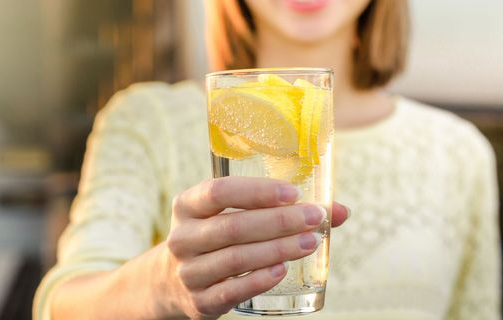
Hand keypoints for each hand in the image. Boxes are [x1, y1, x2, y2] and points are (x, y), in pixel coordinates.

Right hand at [161, 177, 348, 318]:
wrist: (173, 280)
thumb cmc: (214, 238)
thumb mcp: (229, 215)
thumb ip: (275, 208)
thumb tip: (338, 211)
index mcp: (187, 206)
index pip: (217, 192)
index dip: (256, 191)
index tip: (292, 192)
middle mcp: (182, 238)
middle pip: (233, 227)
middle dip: (279, 221)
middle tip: (313, 218)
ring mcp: (188, 272)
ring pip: (236, 259)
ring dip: (277, 249)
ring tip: (309, 242)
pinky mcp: (200, 301)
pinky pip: (232, 291)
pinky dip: (260, 279)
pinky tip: (283, 270)